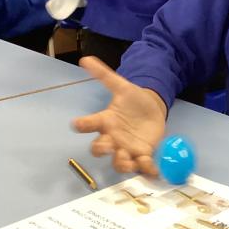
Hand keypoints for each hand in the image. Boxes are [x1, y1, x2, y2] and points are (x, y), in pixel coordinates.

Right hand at [73, 56, 167, 175]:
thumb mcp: (122, 86)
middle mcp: (113, 138)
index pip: (89, 124)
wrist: (152, 109)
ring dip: (122, 163)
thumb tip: (85, 58)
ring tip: (127, 159)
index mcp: (105, 122)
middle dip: (101, 149)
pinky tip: (152, 169)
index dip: (82, 125)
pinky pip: (142, 165)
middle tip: (108, 145)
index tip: (76, 123)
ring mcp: (127, 149)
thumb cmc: (133, 100)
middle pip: (100, 148)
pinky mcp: (143, 154)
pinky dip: (146, 169)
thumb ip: (105, 75)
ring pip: (119, 162)